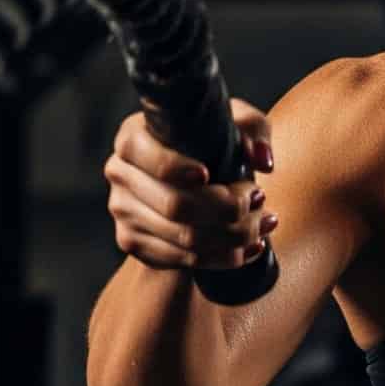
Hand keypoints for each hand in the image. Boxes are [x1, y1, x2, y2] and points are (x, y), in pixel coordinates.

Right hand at [104, 97, 279, 272]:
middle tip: (259, 200)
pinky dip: (223, 258)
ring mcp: (122, 211)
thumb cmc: (212, 146)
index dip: (174, 168)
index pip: (144, 155)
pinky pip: (182, 259)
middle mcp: (119, 172)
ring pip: (184, 237)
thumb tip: (262, 160)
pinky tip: (249, 248)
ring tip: (265, 224)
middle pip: (175, 205)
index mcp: (133, 138)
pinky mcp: (133, 242)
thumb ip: (252, 129)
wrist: (193, 185)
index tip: (208, 174)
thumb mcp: (234, 126)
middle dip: (227, 209)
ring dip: (234, 236)